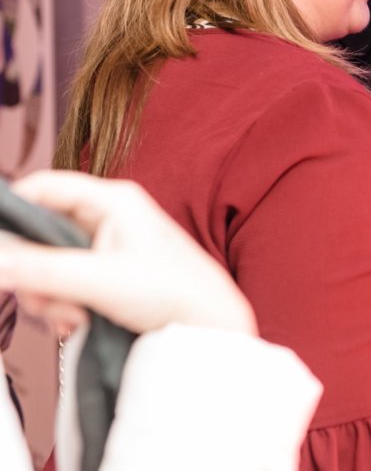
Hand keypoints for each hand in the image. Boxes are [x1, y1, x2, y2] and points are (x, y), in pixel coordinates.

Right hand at [0, 171, 255, 336]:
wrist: (209, 324)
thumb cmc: (174, 291)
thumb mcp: (101, 280)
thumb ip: (44, 270)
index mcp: (112, 201)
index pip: (45, 186)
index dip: (13, 211)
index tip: (1, 249)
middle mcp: (107, 217)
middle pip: (39, 233)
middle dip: (35, 273)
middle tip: (47, 298)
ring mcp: (106, 246)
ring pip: (47, 263)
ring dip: (50, 296)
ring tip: (74, 316)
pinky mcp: (106, 274)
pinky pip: (64, 283)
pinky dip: (64, 305)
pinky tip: (80, 322)